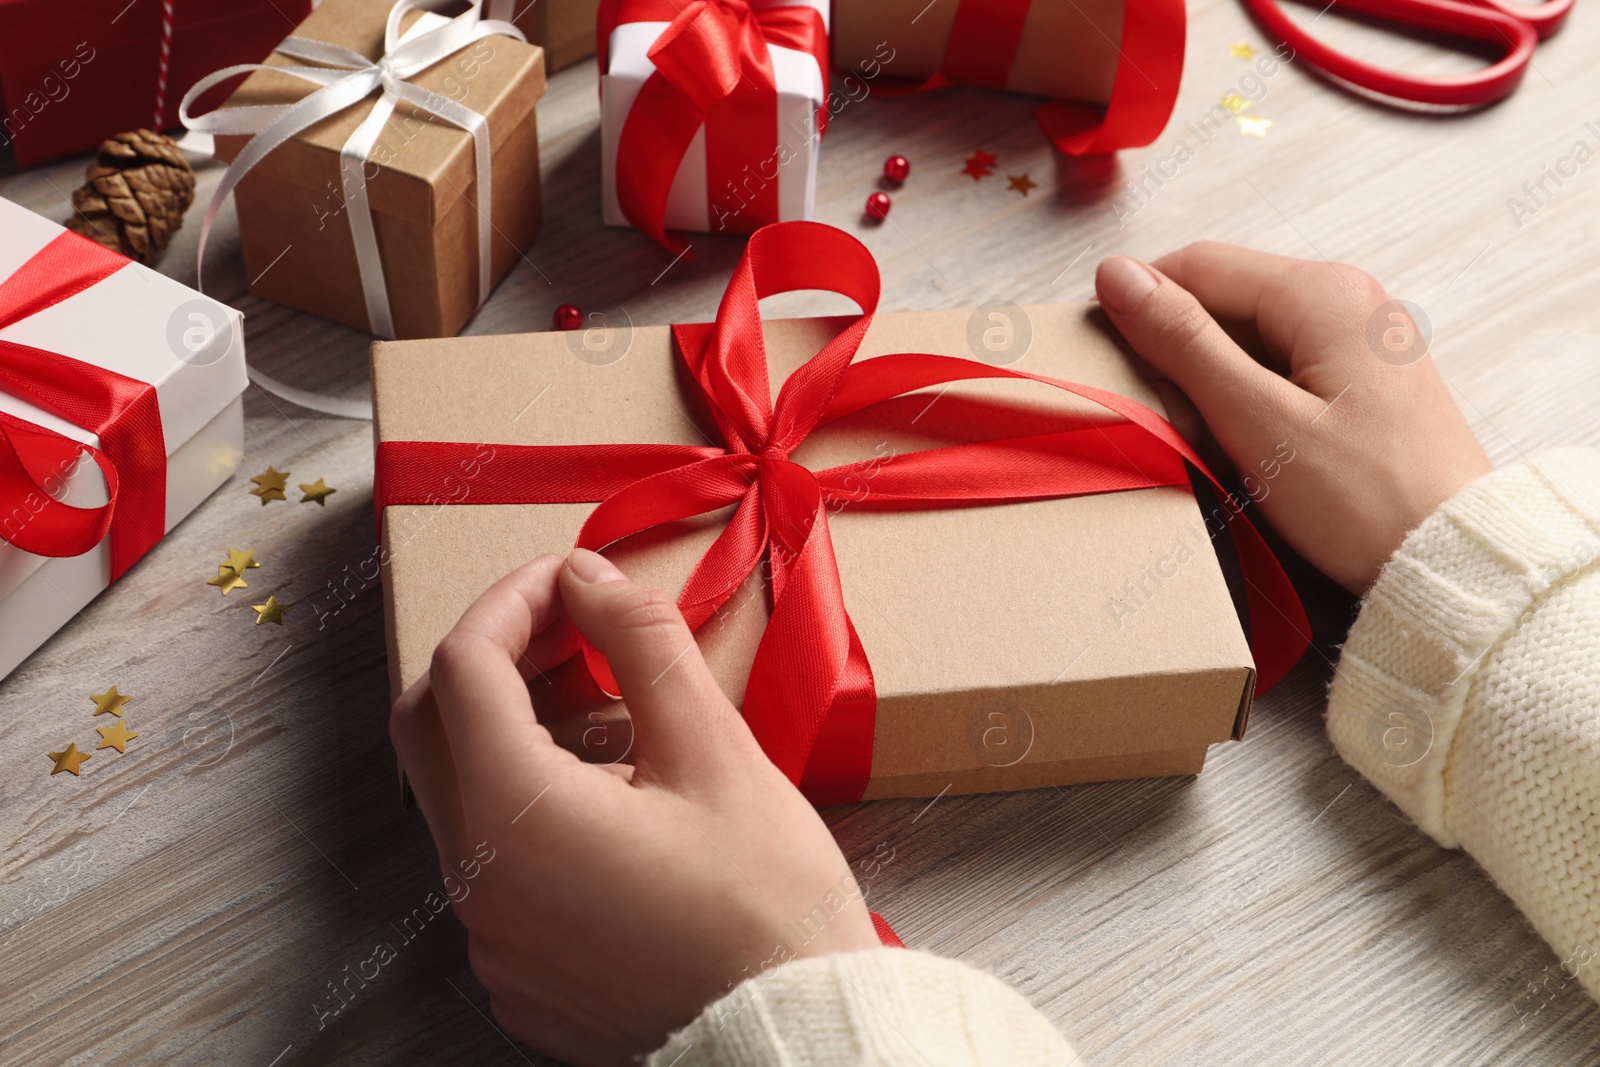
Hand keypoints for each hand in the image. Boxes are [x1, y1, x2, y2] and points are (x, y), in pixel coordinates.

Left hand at [390, 550, 879, 1066]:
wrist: (792, 1036)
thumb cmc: (766, 904)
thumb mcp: (714, 750)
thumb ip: (639, 644)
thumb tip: (587, 576)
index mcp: (517, 814)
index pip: (465, 666)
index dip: (511, 601)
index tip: (570, 580)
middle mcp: (479, 880)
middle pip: (432, 727)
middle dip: (493, 659)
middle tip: (571, 632)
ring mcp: (490, 937)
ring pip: (461, 798)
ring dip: (514, 734)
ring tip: (611, 717)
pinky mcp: (516, 972)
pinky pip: (493, 863)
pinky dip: (529, 807)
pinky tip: (613, 802)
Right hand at [1094, 242, 1492, 593]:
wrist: (1453, 558)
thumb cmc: (1363, 500)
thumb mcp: (1256, 420)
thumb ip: (1183, 342)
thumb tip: (1118, 276)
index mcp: (1322, 292)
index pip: (1195, 266)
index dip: (1140, 309)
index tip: (1112, 364)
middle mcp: (1348, 296)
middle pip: (1225, 299)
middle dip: (1182, 355)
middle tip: (1181, 424)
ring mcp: (1362, 334)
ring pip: (1250, 336)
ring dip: (1215, 383)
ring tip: (1224, 445)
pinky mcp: (1366, 374)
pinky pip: (1284, 365)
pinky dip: (1252, 399)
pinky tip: (1257, 448)